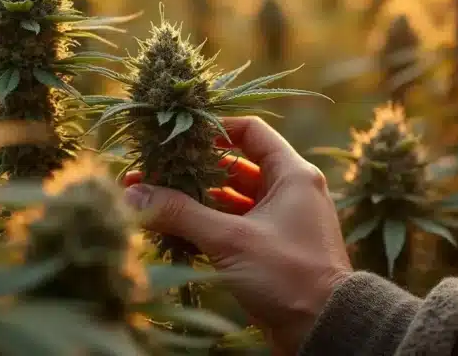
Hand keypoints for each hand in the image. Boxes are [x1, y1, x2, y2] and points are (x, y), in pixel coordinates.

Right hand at [122, 116, 352, 353]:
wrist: (325, 328)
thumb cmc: (288, 274)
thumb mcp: (231, 240)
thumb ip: (181, 214)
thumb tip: (133, 195)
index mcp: (293, 174)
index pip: (251, 131)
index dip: (214, 129)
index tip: (179, 137)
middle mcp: (290, 191)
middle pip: (235, 166)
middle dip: (193, 171)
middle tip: (152, 173)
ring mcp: (281, 221)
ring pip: (232, 199)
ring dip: (196, 200)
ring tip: (154, 200)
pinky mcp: (272, 248)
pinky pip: (235, 226)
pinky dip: (208, 226)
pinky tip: (173, 231)